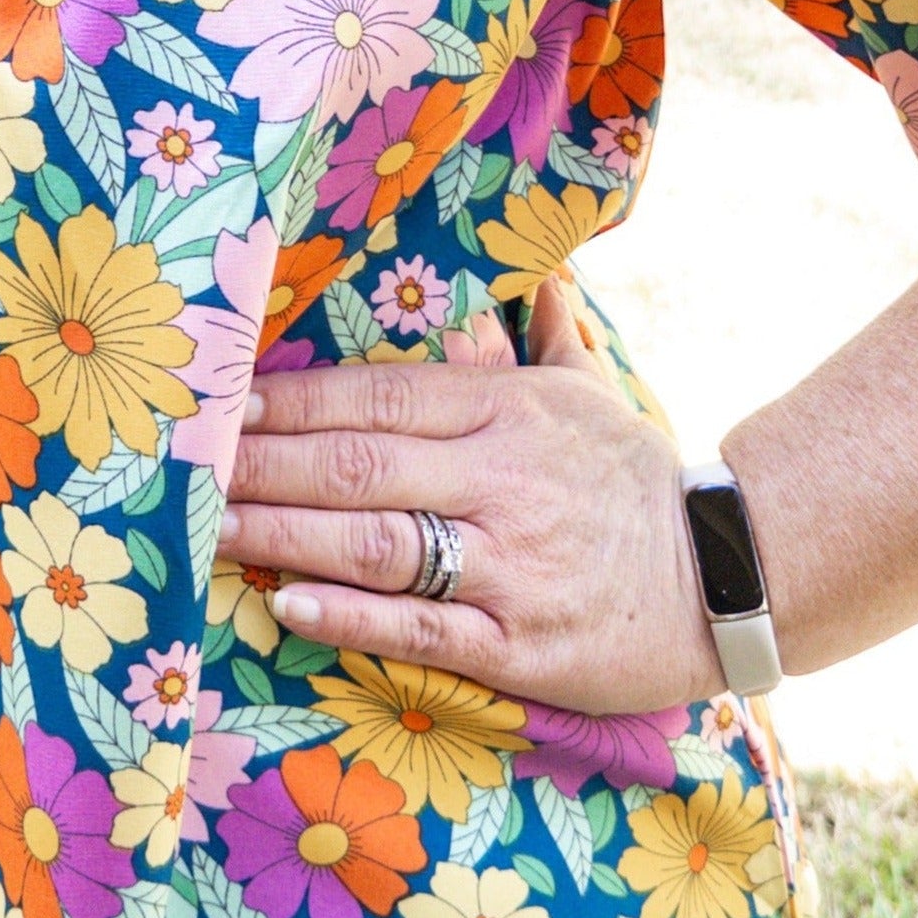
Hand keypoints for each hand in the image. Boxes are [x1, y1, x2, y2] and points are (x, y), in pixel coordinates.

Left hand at [221, 275, 721, 717]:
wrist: (731, 579)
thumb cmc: (635, 481)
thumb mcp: (589, 393)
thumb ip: (538, 337)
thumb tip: (531, 273)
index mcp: (508, 411)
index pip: (377, 395)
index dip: (291, 401)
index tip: (223, 404)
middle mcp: (501, 479)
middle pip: (358, 465)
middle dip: (262, 466)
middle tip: (186, 468)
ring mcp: (509, 564)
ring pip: (376, 543)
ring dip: (282, 534)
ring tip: (210, 530)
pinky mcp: (519, 643)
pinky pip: (417, 627)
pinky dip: (346, 613)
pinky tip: (287, 599)